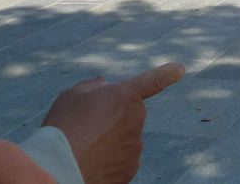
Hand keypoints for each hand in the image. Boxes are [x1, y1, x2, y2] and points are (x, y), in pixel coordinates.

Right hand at [42, 63, 185, 183]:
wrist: (59, 169)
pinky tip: (91, 161)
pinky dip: (109, 160)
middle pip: (128, 115)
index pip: (153, 80)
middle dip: (113, 117)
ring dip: (110, 140)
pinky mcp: (130, 169)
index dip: (167, 73)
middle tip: (86, 126)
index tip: (180, 69)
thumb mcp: (73, 96)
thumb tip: (105, 87)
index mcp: (126, 96)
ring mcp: (135, 147)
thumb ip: (93, 87)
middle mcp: (137, 120)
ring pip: (124, 138)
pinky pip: (121, 160)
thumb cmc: (63, 128)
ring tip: (84, 146)